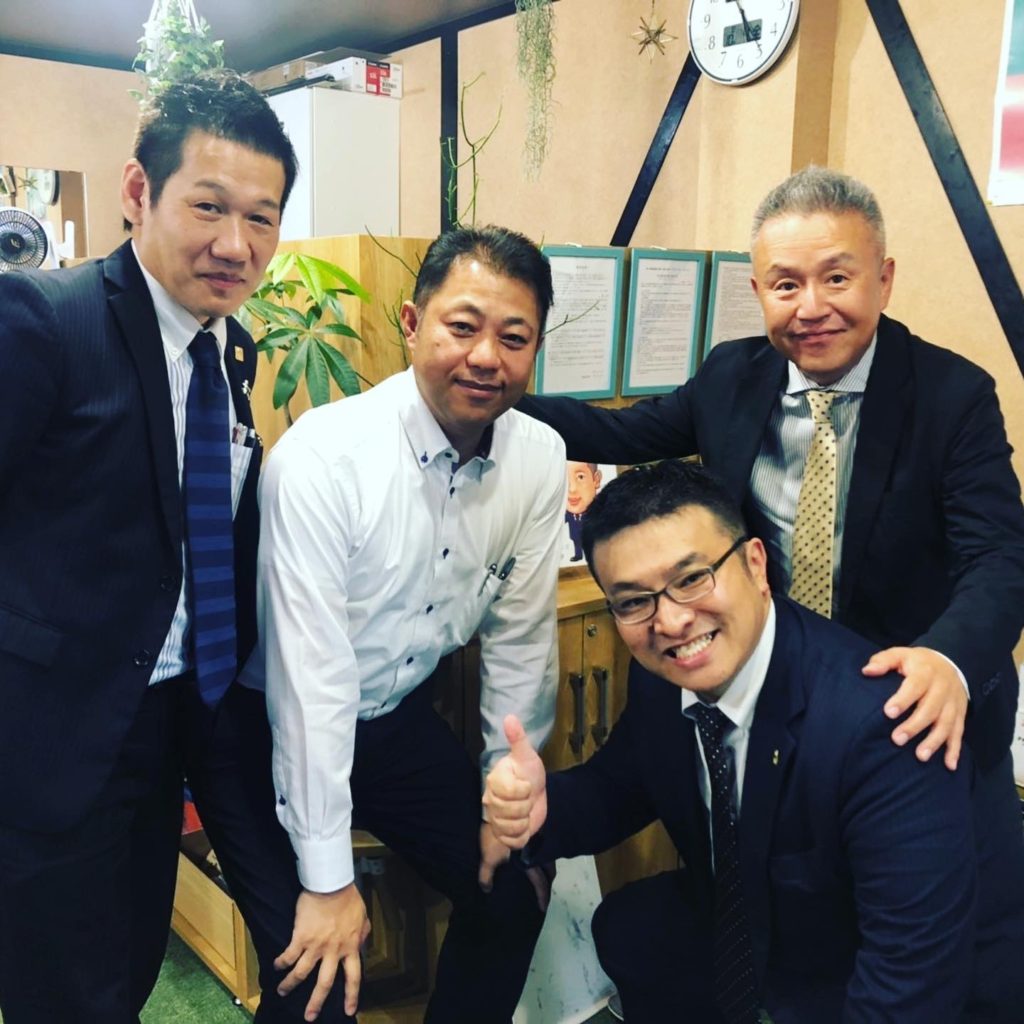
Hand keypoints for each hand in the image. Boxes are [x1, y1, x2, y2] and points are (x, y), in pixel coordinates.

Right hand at [274, 883, 370, 1020]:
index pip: (353, 977)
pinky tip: (276, 966)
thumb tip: (361, 944)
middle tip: (309, 1017)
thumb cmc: (348, 898)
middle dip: (316, 1002)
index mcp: (350, 947)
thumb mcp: (362, 918)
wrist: (331, 884)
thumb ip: (361, 934)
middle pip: (325, 983)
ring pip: (302, 973)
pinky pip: (289, 955)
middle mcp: (333, 951)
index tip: (349, 1011)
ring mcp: (316, 946)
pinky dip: (281, 963)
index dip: (352, 995)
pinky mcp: (301, 937)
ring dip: (290, 985)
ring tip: (282, 992)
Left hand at [478, 823, 554, 911]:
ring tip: (541, 868)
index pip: (539, 882)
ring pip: (549, 854)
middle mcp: (538, 850)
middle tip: (544, 886)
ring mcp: (540, 837)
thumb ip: (487, 874)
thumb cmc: (498, 835)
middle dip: (548, 879)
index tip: (543, 907)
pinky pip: (544, 841)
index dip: (542, 896)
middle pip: (550, 868)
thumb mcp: (489, 856)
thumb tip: (486, 889)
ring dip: (547, 863)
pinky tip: (536, 847)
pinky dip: (542, 848)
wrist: (504, 807)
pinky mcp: (537, 826)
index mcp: (529, 861)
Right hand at [482, 714, 548, 849]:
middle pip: (510, 812)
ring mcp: (495, 819)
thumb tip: (510, 717)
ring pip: (510, 828)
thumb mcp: (527, 755)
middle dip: (526, 805)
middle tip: (527, 797)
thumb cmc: (529, 772)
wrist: (538, 793)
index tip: (527, 783)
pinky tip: (524, 824)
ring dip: (525, 821)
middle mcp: (490, 800)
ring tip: (525, 811)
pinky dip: (523, 835)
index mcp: (494, 781)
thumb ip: (517, 738)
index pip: (509, 792)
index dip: (524, 789)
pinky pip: (512, 842)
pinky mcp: (502, 835)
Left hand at [862, 646, 967, 769]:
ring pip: (946, 724)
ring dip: (934, 741)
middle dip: (915, 725)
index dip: (903, 700)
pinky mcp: (960, 714)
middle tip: (897, 739)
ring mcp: (953, 703)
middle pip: (931, 709)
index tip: (888, 713)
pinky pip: (959, 733)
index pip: (915, 686)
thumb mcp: (900, 654)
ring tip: (920, 756)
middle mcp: (942, 688)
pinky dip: (955, 750)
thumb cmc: (917, 662)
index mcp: (926, 672)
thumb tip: (866, 671)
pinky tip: (949, 765)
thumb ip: (883, 661)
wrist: (950, 663)